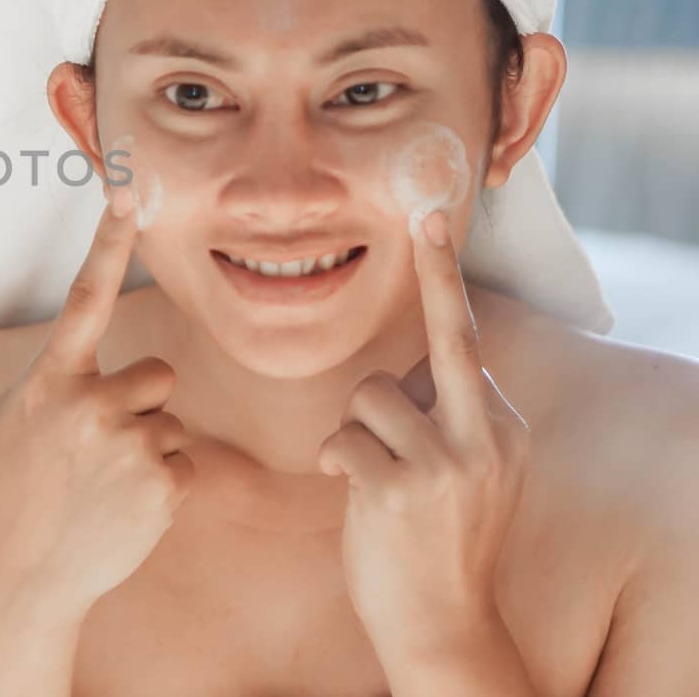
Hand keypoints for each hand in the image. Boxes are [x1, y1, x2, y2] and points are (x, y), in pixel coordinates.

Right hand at [0, 185, 194, 616]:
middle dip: (136, 403)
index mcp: (49, 380)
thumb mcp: (10, 419)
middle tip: (97, 449)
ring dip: (148, 446)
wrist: (24, 574)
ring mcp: (128, 444)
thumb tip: (90, 359)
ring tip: (104, 485)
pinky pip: (183, 462)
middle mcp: (89, 403)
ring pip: (170, 419)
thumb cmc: (13, 489)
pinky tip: (124, 509)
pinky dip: (161, 485)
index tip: (129, 194)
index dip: (107, 242)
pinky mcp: (162, 484)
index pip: (84, 297)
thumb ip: (52, 378)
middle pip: (154, 373)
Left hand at [316, 209, 530, 664]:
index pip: (467, 344)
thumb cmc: (437, 543)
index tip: (438, 219)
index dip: (447, 281)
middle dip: (437, 275)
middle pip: (445, 340)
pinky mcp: (400, 488)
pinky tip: (350, 490)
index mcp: (505, 429)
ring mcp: (446, 463)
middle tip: (427, 213)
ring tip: (371, 474)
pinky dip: (335, 460)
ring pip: (369, 394)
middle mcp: (487, 437)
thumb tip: (406, 374)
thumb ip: (447, 420)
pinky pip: (342, 439)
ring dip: (354, 428)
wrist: (443, 627)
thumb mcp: (467, 477)